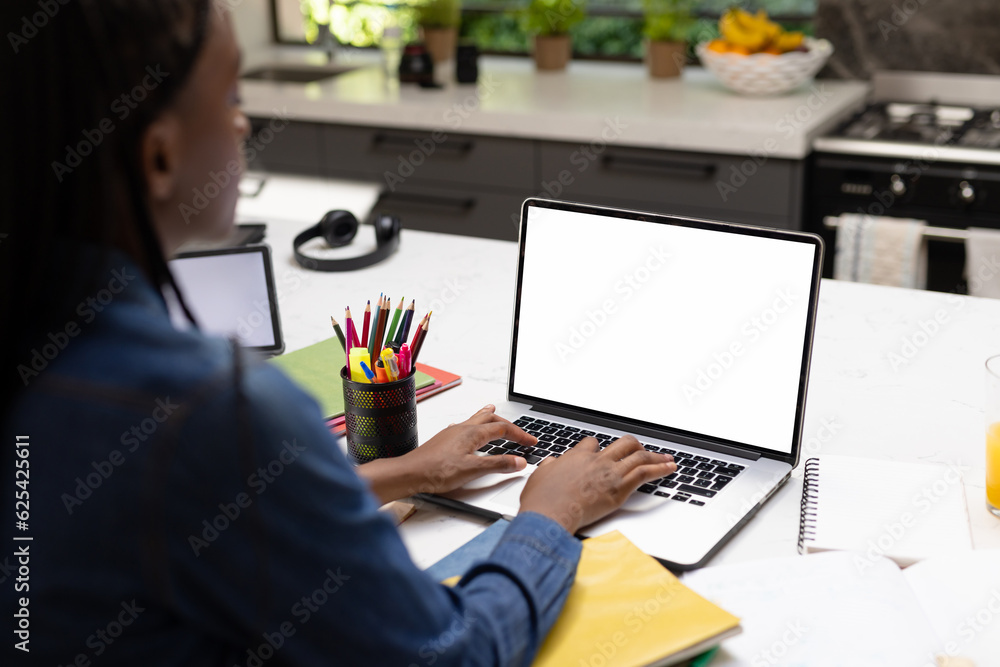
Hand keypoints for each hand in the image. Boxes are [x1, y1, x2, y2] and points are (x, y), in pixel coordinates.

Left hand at [355, 405, 534, 503]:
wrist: (410, 473)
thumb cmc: (436, 471)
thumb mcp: (472, 470)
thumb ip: (497, 464)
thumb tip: (519, 461)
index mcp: (472, 433)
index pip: (503, 430)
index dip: (520, 435)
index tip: (531, 442)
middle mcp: (463, 429)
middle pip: (490, 420)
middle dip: (507, 424)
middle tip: (519, 431)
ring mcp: (452, 433)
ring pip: (475, 420)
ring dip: (488, 417)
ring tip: (493, 410)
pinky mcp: (444, 440)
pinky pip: (464, 426)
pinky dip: (473, 424)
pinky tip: (467, 429)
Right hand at [519, 435, 675, 534]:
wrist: (550, 513)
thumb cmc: (542, 500)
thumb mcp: (540, 476)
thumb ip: (549, 467)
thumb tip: (552, 463)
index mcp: (576, 457)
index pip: (593, 443)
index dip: (600, 448)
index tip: (603, 453)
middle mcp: (596, 461)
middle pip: (623, 444)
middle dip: (635, 447)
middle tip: (642, 452)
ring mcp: (609, 473)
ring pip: (639, 456)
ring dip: (656, 457)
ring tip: (667, 459)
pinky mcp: (619, 489)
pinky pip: (644, 473)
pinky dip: (660, 469)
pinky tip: (670, 468)